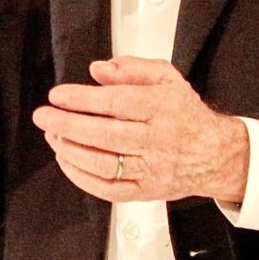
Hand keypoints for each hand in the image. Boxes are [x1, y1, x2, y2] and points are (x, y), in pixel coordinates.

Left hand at [31, 56, 248, 204]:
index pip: (117, 103)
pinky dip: (81, 177)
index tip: (58, 96)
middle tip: (44, 116)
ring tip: (53, 136)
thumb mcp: (167, 78)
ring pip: (104, 164)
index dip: (83, 99)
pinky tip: (66, 160)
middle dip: (68, 125)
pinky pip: (108, 189)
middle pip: (106, 135)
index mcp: (161, 108)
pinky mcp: (144, 191)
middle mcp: (157, 140)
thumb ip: (132, 68)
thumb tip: (98, 69)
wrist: (214, 154)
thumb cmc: (184, 114)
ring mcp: (150, 169)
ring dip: (71, 150)